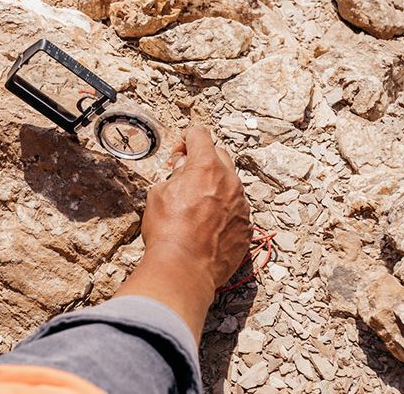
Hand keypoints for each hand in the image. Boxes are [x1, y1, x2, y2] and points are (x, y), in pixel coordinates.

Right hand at [114, 126, 250, 341]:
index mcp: (206, 167)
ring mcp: (241, 205)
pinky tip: (204, 224)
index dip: (186, 138)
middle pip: (219, 155)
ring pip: (229, 184)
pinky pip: (235, 209)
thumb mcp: (158, 194)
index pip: (200, 134)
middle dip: (201, 160)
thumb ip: (175, 175)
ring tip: (193, 204)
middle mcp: (229, 182)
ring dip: (213, 186)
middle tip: (183, 175)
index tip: (179, 150)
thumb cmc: (167, 231)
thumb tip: (183, 171)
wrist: (184, 268)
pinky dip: (222, 210)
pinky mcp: (246, 227)